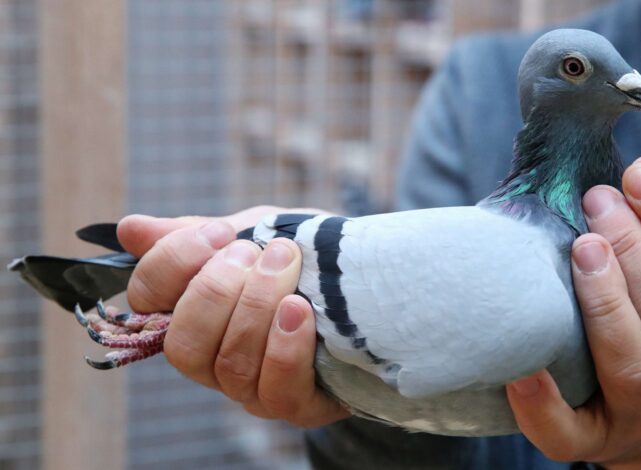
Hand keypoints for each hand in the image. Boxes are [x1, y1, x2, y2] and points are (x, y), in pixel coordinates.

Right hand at [117, 206, 348, 426]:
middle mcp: (213, 358)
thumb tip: (130, 229)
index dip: (173, 264)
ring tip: (286, 265)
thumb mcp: (253, 231)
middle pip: (184, 344)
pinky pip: (276, 389)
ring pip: (230, 365)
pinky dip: (284, 347)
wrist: (368, 279)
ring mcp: (252, 387)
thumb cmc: (301, 258)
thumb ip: (195, 234)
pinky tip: (300, 312)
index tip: (220, 232)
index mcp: (191, 312)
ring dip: (257, 307)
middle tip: (256, 252)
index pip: (147, 300)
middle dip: (217, 290)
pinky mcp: (297, 404)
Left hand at [506, 157, 640, 467]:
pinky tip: (521, 368)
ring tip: (580, 249)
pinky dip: (542, 402)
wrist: (637, 421)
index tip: (638, 178)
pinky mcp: (593, 443)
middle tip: (596, 201)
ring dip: (605, 303)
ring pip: (631, 366)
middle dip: (636, 249)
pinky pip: (567, 431)